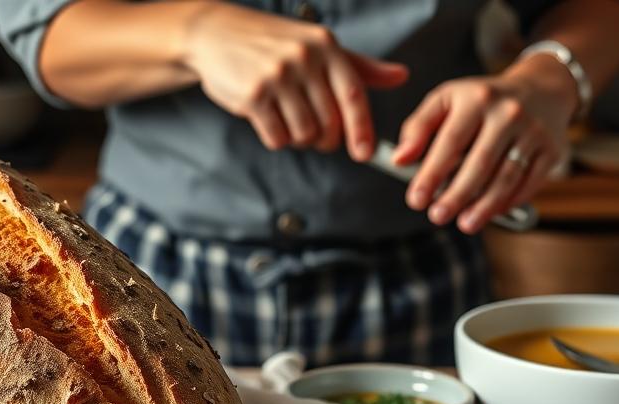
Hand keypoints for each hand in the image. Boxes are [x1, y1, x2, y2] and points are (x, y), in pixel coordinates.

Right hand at [182, 4, 406, 159]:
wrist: (216, 34)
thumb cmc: (273, 44)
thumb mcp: (318, 47)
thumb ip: (359, 67)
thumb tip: (401, 76)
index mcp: (325, 46)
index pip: (352, 94)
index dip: (361, 128)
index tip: (364, 153)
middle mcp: (303, 59)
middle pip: (329, 122)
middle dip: (326, 139)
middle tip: (318, 137)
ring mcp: (277, 76)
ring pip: (304, 133)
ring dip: (299, 139)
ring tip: (289, 121)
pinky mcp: (253, 94)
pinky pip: (277, 136)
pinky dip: (276, 138)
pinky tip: (269, 120)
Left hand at [392, 60, 575, 233]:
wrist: (541, 89)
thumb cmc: (483, 101)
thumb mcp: (447, 100)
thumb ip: (418, 127)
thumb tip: (399, 159)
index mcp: (477, 98)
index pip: (450, 141)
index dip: (431, 174)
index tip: (416, 200)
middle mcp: (509, 113)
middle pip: (480, 163)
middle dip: (457, 195)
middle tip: (437, 217)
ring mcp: (534, 132)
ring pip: (506, 177)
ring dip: (484, 206)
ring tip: (464, 224)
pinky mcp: (551, 151)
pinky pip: (528, 183)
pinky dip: (509, 202)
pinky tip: (491, 213)